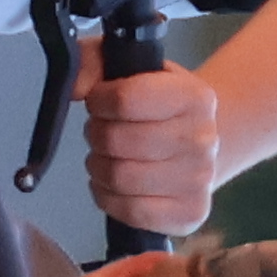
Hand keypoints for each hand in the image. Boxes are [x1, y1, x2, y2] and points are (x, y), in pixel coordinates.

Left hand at [78, 44, 223, 237]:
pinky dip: (108, 198)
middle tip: (100, 131)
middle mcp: (203, 139)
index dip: (98, 100)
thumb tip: (74, 86)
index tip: (98, 101)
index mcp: (193, 96)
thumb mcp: (134, 69)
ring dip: (98, 167)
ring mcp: (200, 180)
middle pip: (117, 141)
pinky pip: (131, 212)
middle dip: (96, 134)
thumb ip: (96, 63)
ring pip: (120, 178)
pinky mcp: (190, 214)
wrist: (198, 142)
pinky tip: (111, 184)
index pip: (125, 99)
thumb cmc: (159, 105)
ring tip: (106, 156)